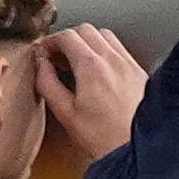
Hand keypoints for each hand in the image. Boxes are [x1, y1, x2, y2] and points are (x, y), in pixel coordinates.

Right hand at [36, 27, 145, 165]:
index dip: (50, 41)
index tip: (42, 53)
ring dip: (87, 41)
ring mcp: (128, 63)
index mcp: (91, 67)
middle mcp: (113, 59)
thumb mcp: (65, 113)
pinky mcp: (138, 71)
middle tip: (55, 55)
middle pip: (86, 30)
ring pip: (105, 35)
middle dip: (67, 39)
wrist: (134, 148)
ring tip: (75, 61)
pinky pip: (119, 48)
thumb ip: (48, 84)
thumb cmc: (102, 136)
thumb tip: (41, 65)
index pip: (68, 37)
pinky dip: (103, 49)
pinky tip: (96, 68)